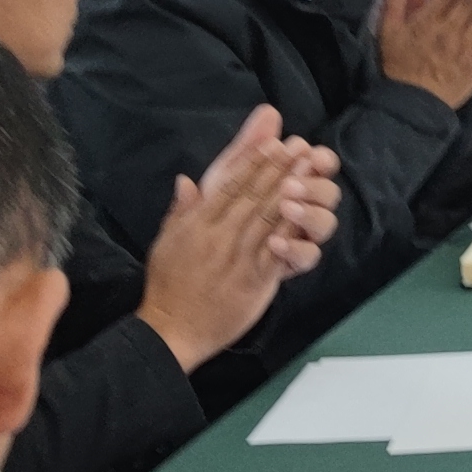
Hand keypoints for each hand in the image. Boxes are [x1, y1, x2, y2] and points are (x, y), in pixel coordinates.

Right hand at [134, 106, 319, 369]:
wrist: (172, 329)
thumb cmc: (167, 285)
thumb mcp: (165, 242)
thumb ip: (180, 211)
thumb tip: (186, 180)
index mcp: (196, 225)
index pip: (228, 186)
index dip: (252, 162)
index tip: (272, 143)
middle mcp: (218, 236)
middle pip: (253, 196)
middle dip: (278, 168)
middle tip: (299, 146)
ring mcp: (238, 258)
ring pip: (267, 218)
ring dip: (290, 190)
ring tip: (307, 168)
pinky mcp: (255, 280)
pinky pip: (277, 251)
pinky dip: (292, 229)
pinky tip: (306, 212)